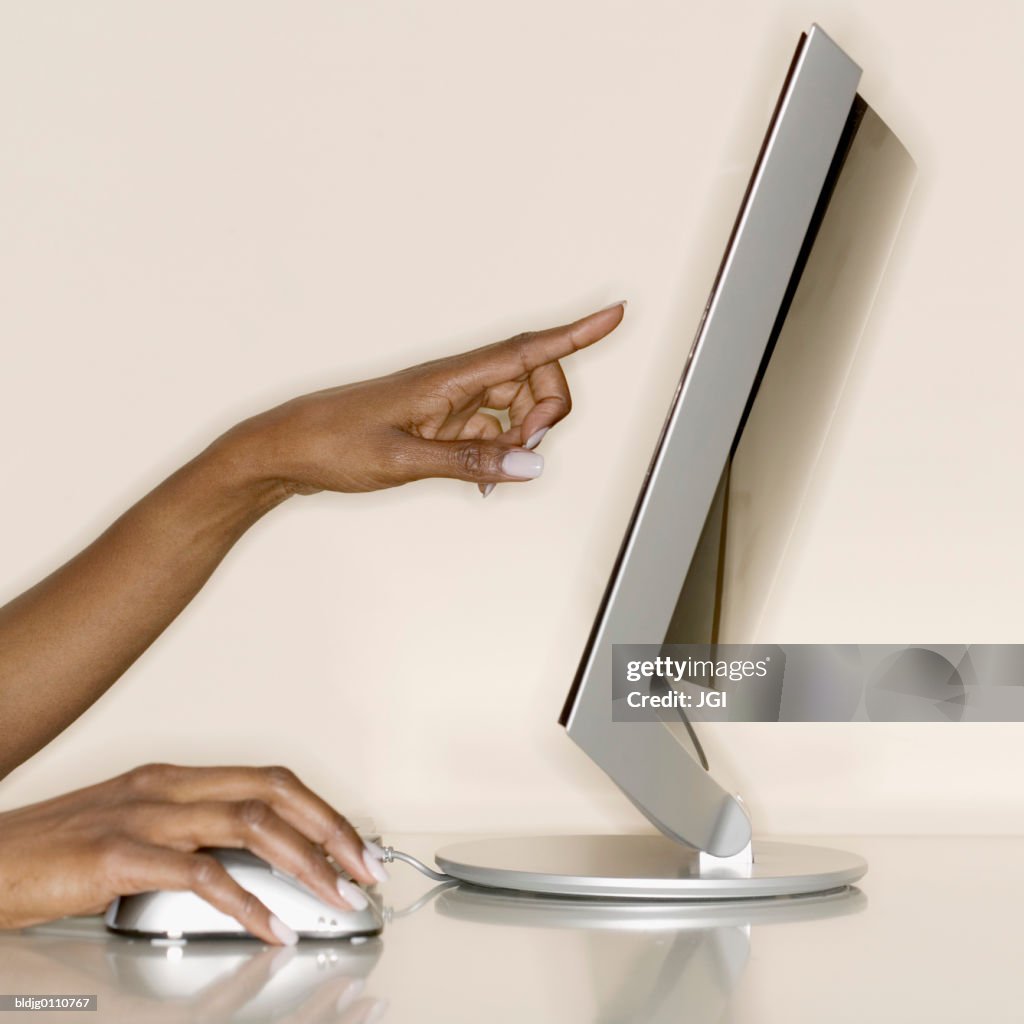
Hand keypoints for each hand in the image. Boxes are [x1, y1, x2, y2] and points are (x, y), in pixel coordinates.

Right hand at [0, 764, 384, 944]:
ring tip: (336, 897)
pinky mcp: (117, 854)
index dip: (321, 810)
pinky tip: (273, 926)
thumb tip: (257, 869)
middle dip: (330, 828)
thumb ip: (193, 839)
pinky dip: (248, 902)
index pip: (270, 780)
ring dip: (305, 862)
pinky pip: (201, 874)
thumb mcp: (136, 833)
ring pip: (250, 824)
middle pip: (274, 791)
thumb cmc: (55, 854)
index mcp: (176, 779)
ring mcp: (144, 815)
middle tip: (365, 869)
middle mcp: (168, 786)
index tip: (355, 846)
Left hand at [229, 301, 625, 495]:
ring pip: (516, 407)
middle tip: (514, 458)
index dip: (575, 334)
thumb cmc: (333, 444)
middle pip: (534, 380)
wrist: (286, 449)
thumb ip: (469, 462)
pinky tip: (482, 482)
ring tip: (488, 477)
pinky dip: (499, 454)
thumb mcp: (402, 461)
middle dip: (544, 416)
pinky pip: (493, 431)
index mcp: (448, 378)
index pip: (525, 349)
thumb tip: (531, 465)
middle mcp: (456, 382)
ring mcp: (451, 402)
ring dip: (520, 441)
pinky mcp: (442, 422)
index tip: (616, 314)